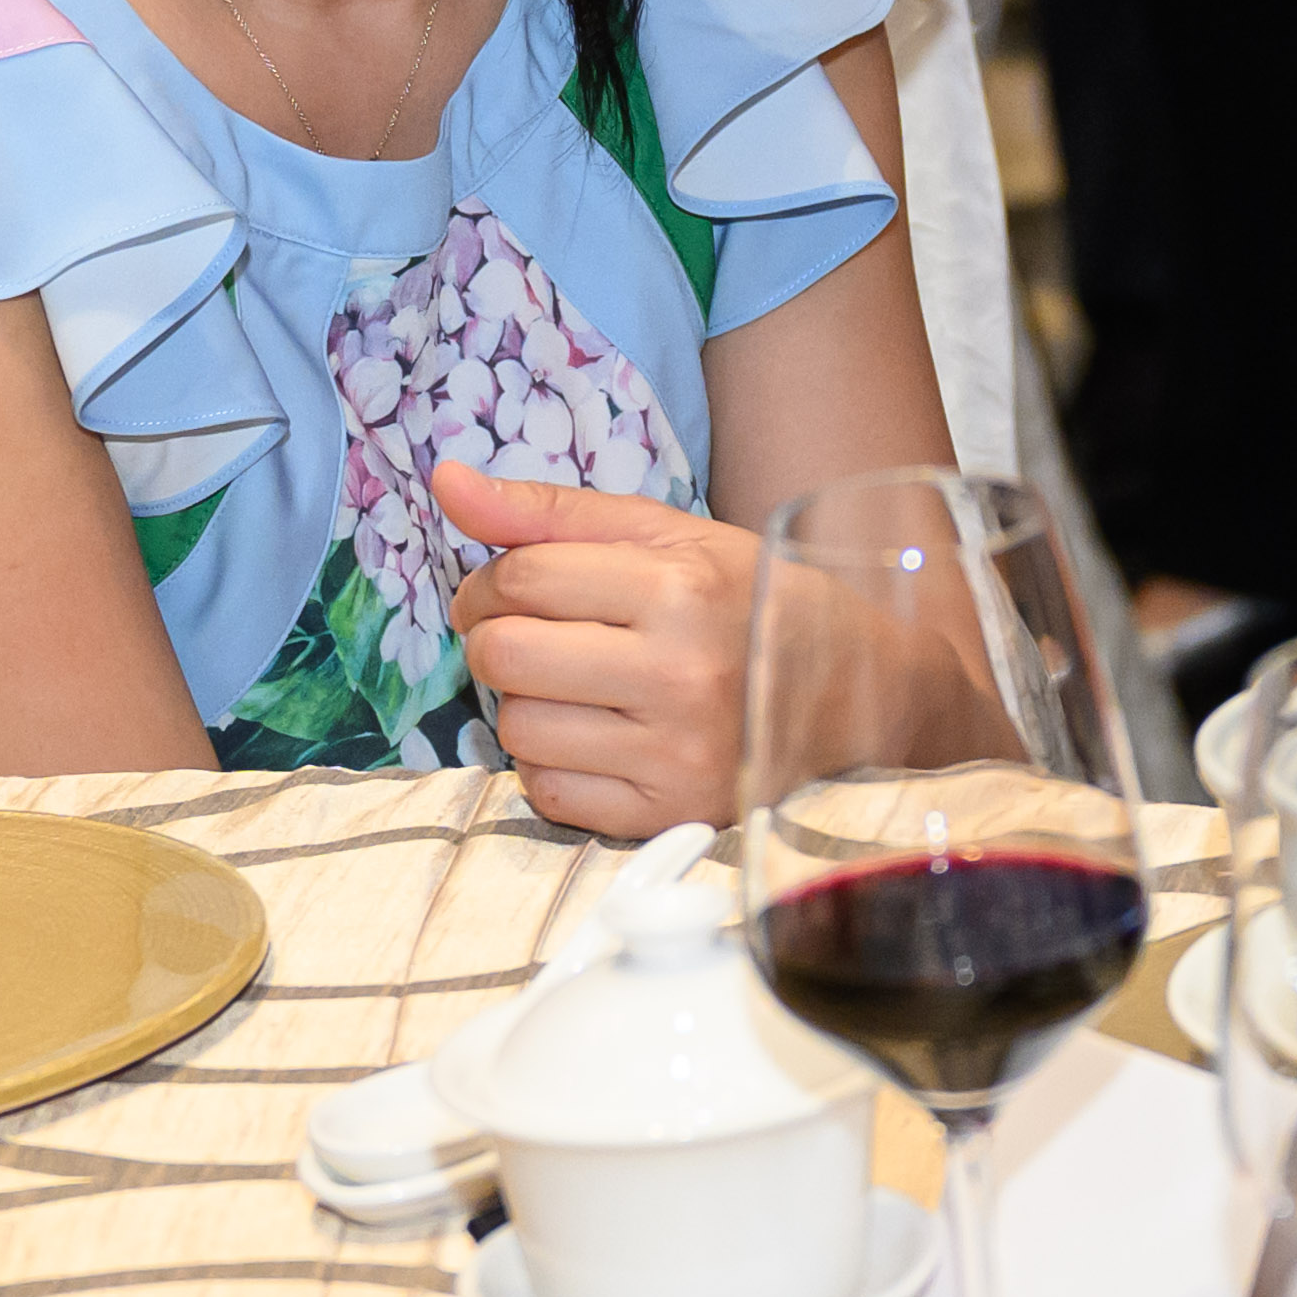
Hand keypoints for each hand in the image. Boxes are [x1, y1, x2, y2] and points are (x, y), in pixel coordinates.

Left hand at [431, 459, 754, 835]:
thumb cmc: (744, 601)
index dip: (488, 582)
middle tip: (521, 637)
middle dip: (491, 641)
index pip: (521, 579)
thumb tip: (445, 481)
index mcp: (678, 588)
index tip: (502, 591)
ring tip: (572, 689)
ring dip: (524, 706)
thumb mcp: (664, 534)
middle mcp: (678, 674)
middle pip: (505, 657)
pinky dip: (549, 766)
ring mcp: (675, 754)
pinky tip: (592, 739)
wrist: (850, 694)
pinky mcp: (669, 814)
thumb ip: (549, 512)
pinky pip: (548, 794)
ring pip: (518, 731)